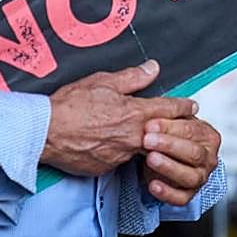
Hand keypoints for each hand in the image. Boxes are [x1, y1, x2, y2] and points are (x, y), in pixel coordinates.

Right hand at [41, 60, 197, 175]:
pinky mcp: (106, 168)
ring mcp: (120, 155)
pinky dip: (121, 150)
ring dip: (144, 140)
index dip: (183, 106)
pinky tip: (112, 143)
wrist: (44, 132)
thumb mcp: (102, 81)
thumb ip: (132, 77)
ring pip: (141, 147)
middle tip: (174, 122)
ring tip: (136, 131)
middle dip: (169, 127)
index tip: (192, 106)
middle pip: (162, 133)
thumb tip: (153, 68)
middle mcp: (133, 137)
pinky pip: (121, 158)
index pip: (170, 109)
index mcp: (135, 113)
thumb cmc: (70, 105)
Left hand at [141, 115, 221, 205]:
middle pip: (193, 152)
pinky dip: (167, 192)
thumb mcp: (171, 119)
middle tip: (148, 140)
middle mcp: (208, 158)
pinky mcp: (188, 195)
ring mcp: (199, 177)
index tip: (151, 124)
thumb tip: (175, 97)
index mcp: (208, 137)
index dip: (171, 127)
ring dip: (168, 167)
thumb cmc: (169, 136)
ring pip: (189, 176)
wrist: (161, 157)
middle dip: (169, 145)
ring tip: (150, 159)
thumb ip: (171, 108)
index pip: (193, 130)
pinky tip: (153, 184)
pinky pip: (180, 198)